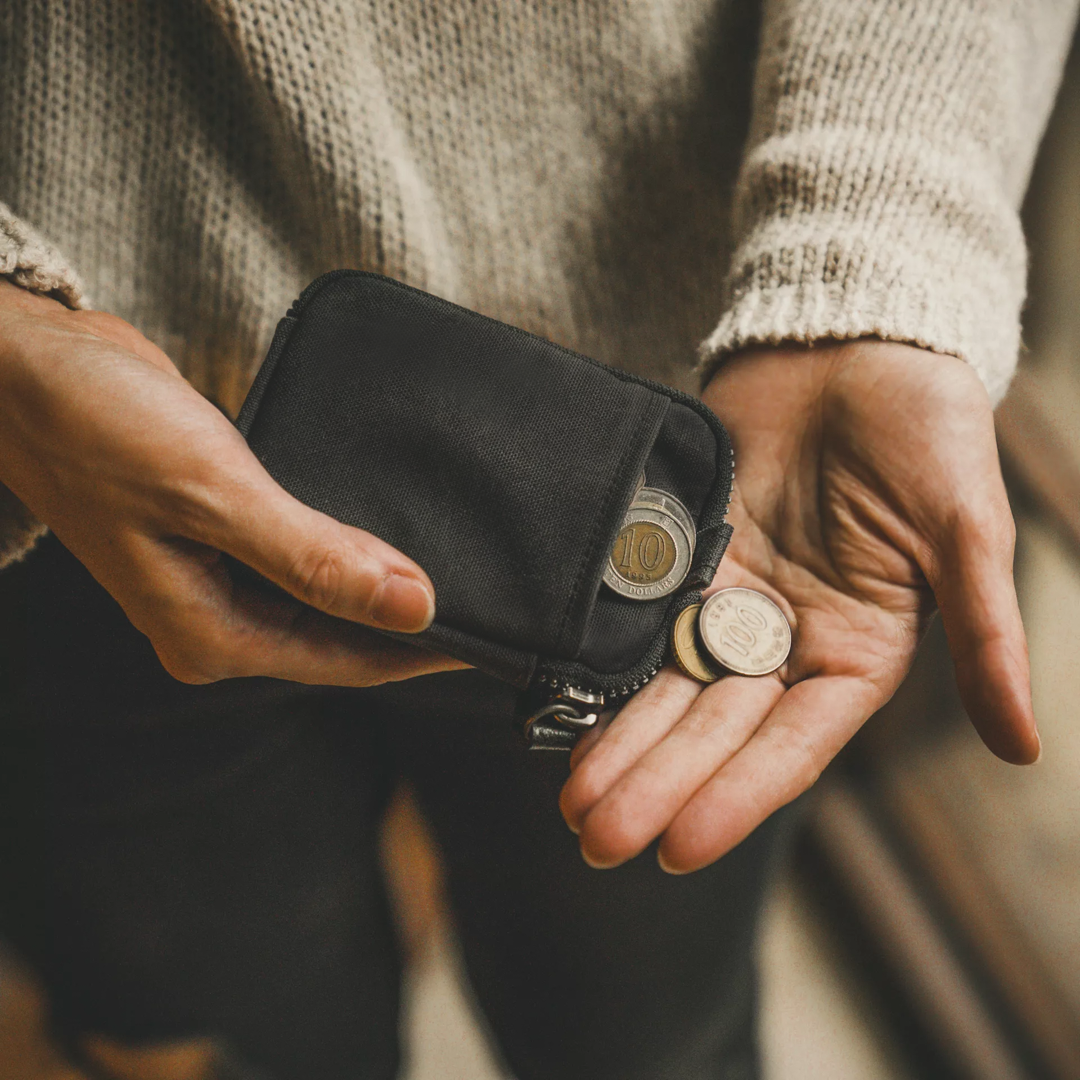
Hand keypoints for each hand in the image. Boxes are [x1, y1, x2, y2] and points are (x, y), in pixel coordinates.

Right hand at [0, 281, 463, 684]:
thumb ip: (315, 558)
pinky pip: (306, 556)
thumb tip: (414, 606)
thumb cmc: (98, 428)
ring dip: (383, 584)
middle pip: (343, 638)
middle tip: (491, 596)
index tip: (497, 633)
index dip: (426, 650)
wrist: (31, 367)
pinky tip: (389, 526)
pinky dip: (348, 547)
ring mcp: (221, 579)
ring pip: (327, 598)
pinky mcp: (226, 535)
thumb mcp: (216, 495)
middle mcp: (219, 619)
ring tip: (458, 563)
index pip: (349, 660)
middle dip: (411, 623)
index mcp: (213, 634)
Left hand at [561, 340, 1038, 872]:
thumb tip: (1023, 748)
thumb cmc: (926, 426)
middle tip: (598, 843)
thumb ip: (983, 633)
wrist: (848, 343)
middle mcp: (791, 641)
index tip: (679, 848)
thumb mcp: (966, 529)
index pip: (793, 744)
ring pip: (671, 689)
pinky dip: (610, 671)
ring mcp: (734, 602)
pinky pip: (644, 624)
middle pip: (718, 730)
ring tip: (573, 804)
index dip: (738, 795)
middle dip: (659, 785)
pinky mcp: (689, 560)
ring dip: (624, 745)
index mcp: (861, 652)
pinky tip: (570, 714)